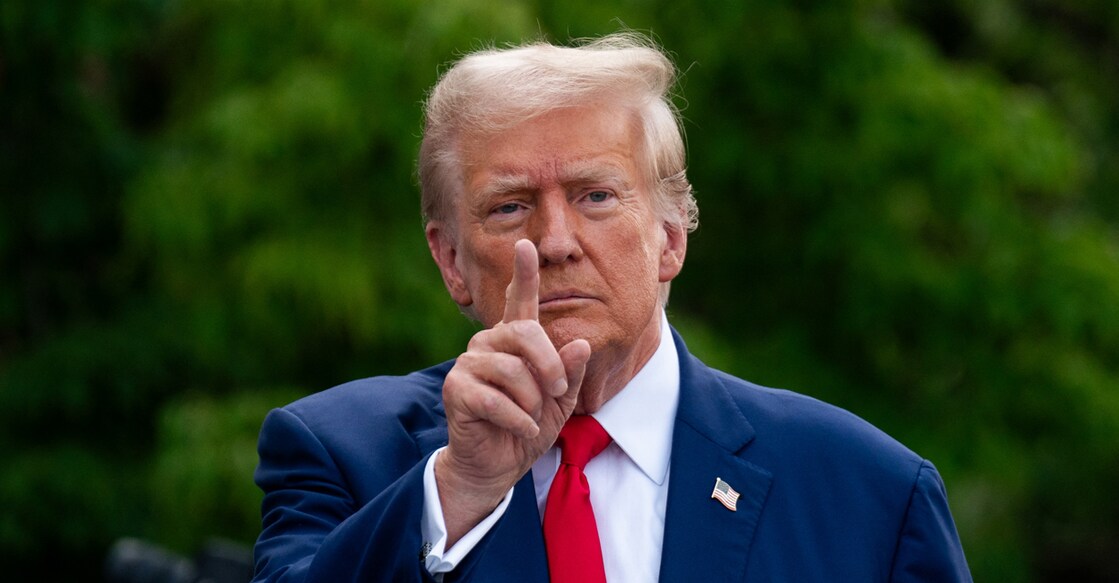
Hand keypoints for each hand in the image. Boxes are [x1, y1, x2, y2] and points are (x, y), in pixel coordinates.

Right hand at [435, 239, 590, 544]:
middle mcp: (489, 344)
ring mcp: (469, 363)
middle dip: (550, 364)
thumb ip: (570, 371)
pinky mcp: (455, 389)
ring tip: (531, 416)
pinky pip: (495, 398)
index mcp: (514, 341)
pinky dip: (518, 420)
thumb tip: (580, 343)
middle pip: (525, 333)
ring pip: (513, 370)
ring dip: (533, 400)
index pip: (519, 301)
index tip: (526, 244)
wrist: (498, 464)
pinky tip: (521, 430)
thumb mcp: (561, 400)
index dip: (523, 273)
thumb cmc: (528, 426)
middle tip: (558, 390)